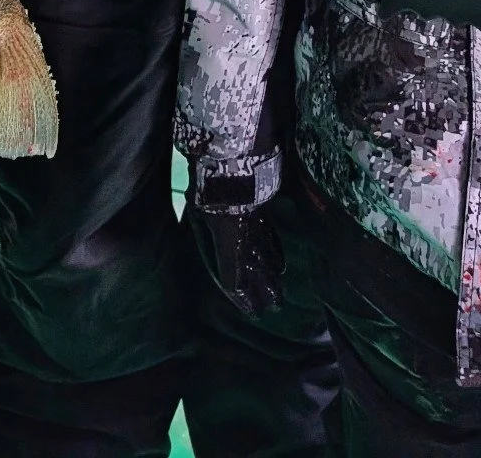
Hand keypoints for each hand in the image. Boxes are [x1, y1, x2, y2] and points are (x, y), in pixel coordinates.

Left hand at [188, 202, 284, 318]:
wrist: (233, 169)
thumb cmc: (210, 195)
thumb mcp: (198, 217)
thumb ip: (204, 234)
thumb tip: (206, 243)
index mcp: (229, 250)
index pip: (235, 282)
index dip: (244, 299)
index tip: (253, 312)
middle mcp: (247, 246)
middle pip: (259, 275)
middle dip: (266, 294)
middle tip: (274, 309)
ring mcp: (259, 232)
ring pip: (270, 261)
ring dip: (274, 279)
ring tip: (280, 295)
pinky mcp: (266, 217)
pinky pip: (274, 241)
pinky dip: (278, 254)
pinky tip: (282, 264)